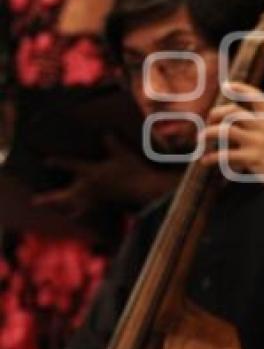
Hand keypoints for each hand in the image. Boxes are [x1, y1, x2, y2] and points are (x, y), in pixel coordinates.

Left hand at [33, 135, 175, 216]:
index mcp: (92, 173)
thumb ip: (112, 144)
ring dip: (62, 207)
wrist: (144, 188)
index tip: (46, 161)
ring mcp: (96, 197)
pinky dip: (78, 211)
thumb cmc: (133, 169)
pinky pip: (87, 208)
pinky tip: (73, 214)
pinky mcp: (103, 203)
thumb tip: (105, 133)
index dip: (58, 163)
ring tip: (54, 210)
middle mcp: (90, 187)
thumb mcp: (123, 154)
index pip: (71, 166)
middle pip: (65, 195)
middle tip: (35, 200)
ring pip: (74, 205)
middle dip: (50, 199)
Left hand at [200, 81, 263, 192]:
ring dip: (208, 134)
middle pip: (233, 112)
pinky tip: (206, 161)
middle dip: (215, 114)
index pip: (256, 97)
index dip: (241, 88)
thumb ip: (261, 126)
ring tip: (201, 141)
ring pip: (224, 131)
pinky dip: (211, 158)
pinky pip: (226, 155)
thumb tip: (232, 125)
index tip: (227, 86)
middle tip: (208, 122)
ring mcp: (258, 142)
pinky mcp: (253, 159)